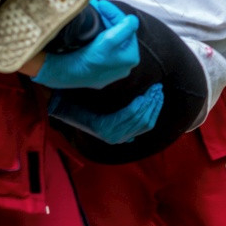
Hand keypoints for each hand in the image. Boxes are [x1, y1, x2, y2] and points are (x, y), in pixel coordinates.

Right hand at [32, 0, 139, 88]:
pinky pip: (102, 48)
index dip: (114, 13)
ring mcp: (111, 69)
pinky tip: (90, 27)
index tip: (102, 3)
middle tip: (96, 5)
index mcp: (130, 57)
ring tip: (92, 12)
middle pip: (119, 34)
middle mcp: (124, 66)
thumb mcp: (108, 40)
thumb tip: (133, 20)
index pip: (126, 28)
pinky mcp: (98, 70)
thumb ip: (124, 28)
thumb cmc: (88, 58)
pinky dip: (97, 36)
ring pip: (110, 40)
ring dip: (102, 25)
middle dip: (107, 18)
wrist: (65, 73)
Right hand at [48, 82, 163, 143]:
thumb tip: (119, 89)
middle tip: (158, 88)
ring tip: (159, 94)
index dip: (143, 102)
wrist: (66, 112)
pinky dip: (151, 116)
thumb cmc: (76, 101)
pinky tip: (154, 105)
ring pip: (144, 125)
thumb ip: (104, 97)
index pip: (131, 114)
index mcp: (105, 127)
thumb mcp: (88, 98)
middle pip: (140, 120)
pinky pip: (142, 128)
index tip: (150, 89)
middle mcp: (114, 136)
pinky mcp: (122, 136)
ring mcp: (118, 138)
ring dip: (154, 109)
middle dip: (152, 104)